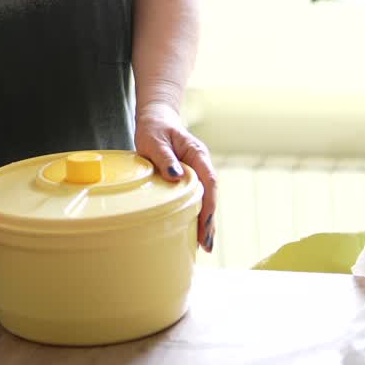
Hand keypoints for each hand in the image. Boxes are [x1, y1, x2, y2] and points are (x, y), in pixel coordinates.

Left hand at [135, 102, 216, 250]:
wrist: (156, 120)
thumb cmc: (154, 128)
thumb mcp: (154, 140)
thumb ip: (164, 157)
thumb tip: (176, 176)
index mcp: (197, 154)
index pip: (208, 181)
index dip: (208, 204)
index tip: (205, 224)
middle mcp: (200, 164)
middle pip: (210, 195)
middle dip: (209, 219)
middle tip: (206, 244)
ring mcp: (196, 172)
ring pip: (205, 199)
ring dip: (206, 220)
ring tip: (204, 244)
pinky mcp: (188, 179)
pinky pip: (197, 198)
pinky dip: (198, 214)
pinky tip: (195, 231)